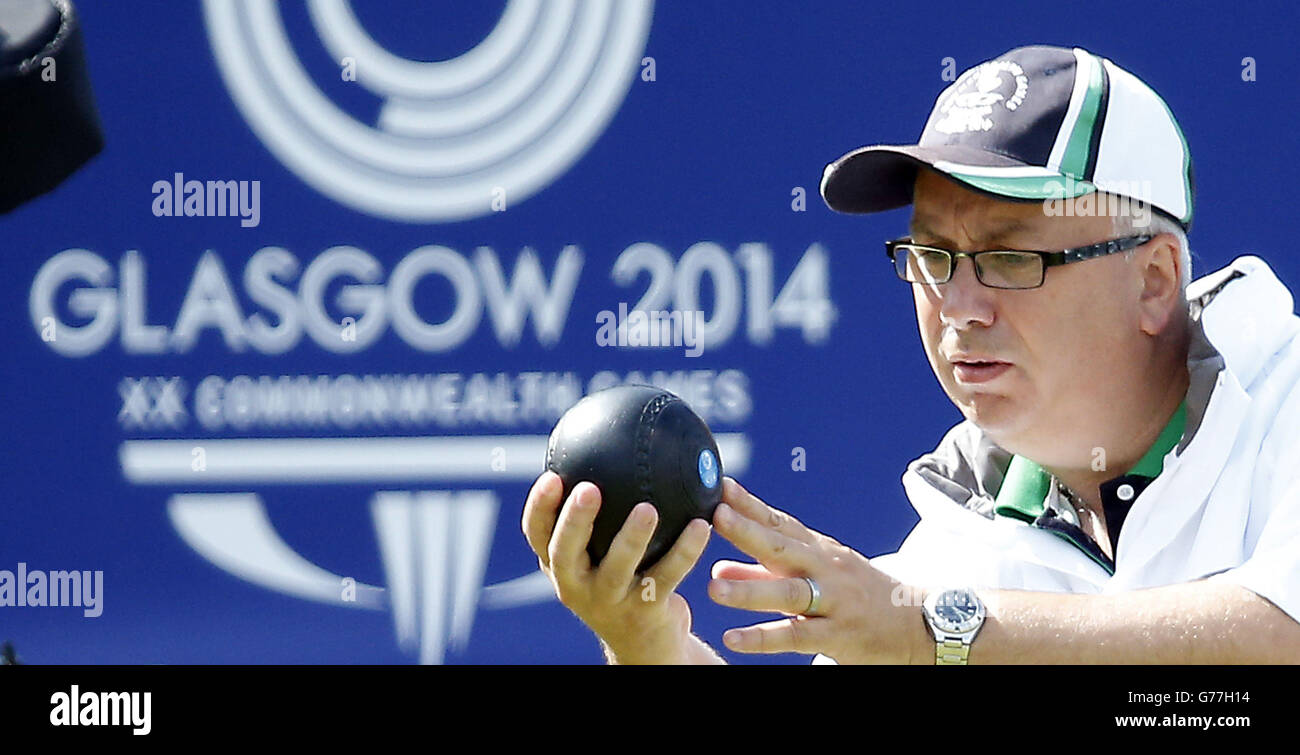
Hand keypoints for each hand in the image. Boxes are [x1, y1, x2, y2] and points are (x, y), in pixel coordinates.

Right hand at [521, 471, 712, 663]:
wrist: (645, 644)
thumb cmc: (622, 581)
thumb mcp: (600, 552)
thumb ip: (601, 513)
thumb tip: (612, 442)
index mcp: (559, 566)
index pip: (537, 535)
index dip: (539, 507)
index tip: (551, 475)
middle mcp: (575, 586)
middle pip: (565, 552)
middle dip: (575, 520)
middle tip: (589, 489)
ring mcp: (608, 602)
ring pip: (617, 568)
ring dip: (632, 537)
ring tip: (647, 509)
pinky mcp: (644, 613)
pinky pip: (666, 576)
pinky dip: (685, 551)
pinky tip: (702, 525)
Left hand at [707, 477, 923, 663]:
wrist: (918, 624)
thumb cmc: (857, 595)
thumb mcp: (814, 576)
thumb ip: (760, 573)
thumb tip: (715, 566)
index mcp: (817, 550)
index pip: (779, 522)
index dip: (750, 505)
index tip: (720, 486)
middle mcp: (824, 570)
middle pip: (782, 548)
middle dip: (748, 531)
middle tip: (714, 516)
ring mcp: (832, 602)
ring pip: (787, 593)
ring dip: (749, 590)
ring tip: (712, 587)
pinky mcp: (837, 635)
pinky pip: (796, 637)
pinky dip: (763, 638)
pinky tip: (733, 639)